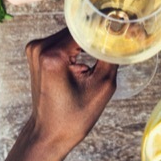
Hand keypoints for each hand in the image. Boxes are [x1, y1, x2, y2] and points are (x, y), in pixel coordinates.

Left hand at [25, 27, 116, 152]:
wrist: (48, 133)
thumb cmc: (73, 118)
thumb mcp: (102, 86)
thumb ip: (112, 55)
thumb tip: (124, 33)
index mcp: (53, 56)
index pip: (86, 28)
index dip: (107, 27)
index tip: (125, 29)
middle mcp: (40, 48)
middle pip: (77, 28)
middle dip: (98, 33)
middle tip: (119, 40)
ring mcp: (35, 49)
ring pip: (70, 32)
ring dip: (87, 39)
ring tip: (104, 51)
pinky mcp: (36, 52)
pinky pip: (62, 40)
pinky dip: (77, 45)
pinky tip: (89, 56)